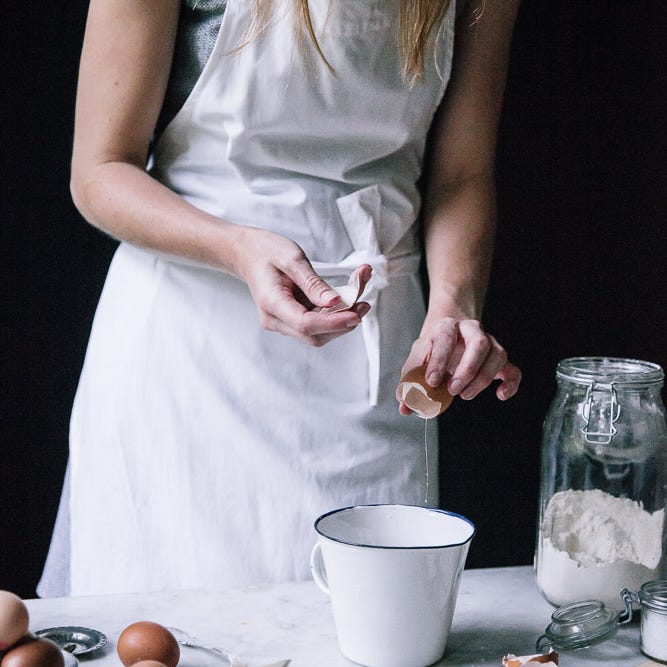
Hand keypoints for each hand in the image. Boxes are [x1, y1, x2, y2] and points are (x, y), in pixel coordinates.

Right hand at [232, 227, 371, 345]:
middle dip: (343, 322)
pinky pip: (317, 322)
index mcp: (272, 303)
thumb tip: (335, 302)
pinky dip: (335, 311)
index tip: (356, 314)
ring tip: (359, 290)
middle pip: (315, 335)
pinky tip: (348, 294)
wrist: (247, 253)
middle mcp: (275, 319)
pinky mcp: (292, 318)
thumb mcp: (292, 258)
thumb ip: (313, 283)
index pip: (305, 324)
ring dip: (342, 316)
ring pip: (319, 332)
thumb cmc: (265, 251)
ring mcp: (283, 321)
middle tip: (364, 302)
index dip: (333, 323)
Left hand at [397, 317, 520, 414]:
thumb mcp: (417, 359)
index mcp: (447, 327)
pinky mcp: (499, 360)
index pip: (445, 338)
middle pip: (479, 343)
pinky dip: (511, 384)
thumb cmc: (432, 351)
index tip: (432, 381)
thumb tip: (405, 406)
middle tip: (452, 390)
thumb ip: (409, 381)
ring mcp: (489, 343)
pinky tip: (500, 395)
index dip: (439, 360)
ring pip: (497, 355)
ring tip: (465, 395)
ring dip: (483, 378)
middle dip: (467, 369)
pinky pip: (513, 370)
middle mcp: (471, 331)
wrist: (448, 337)